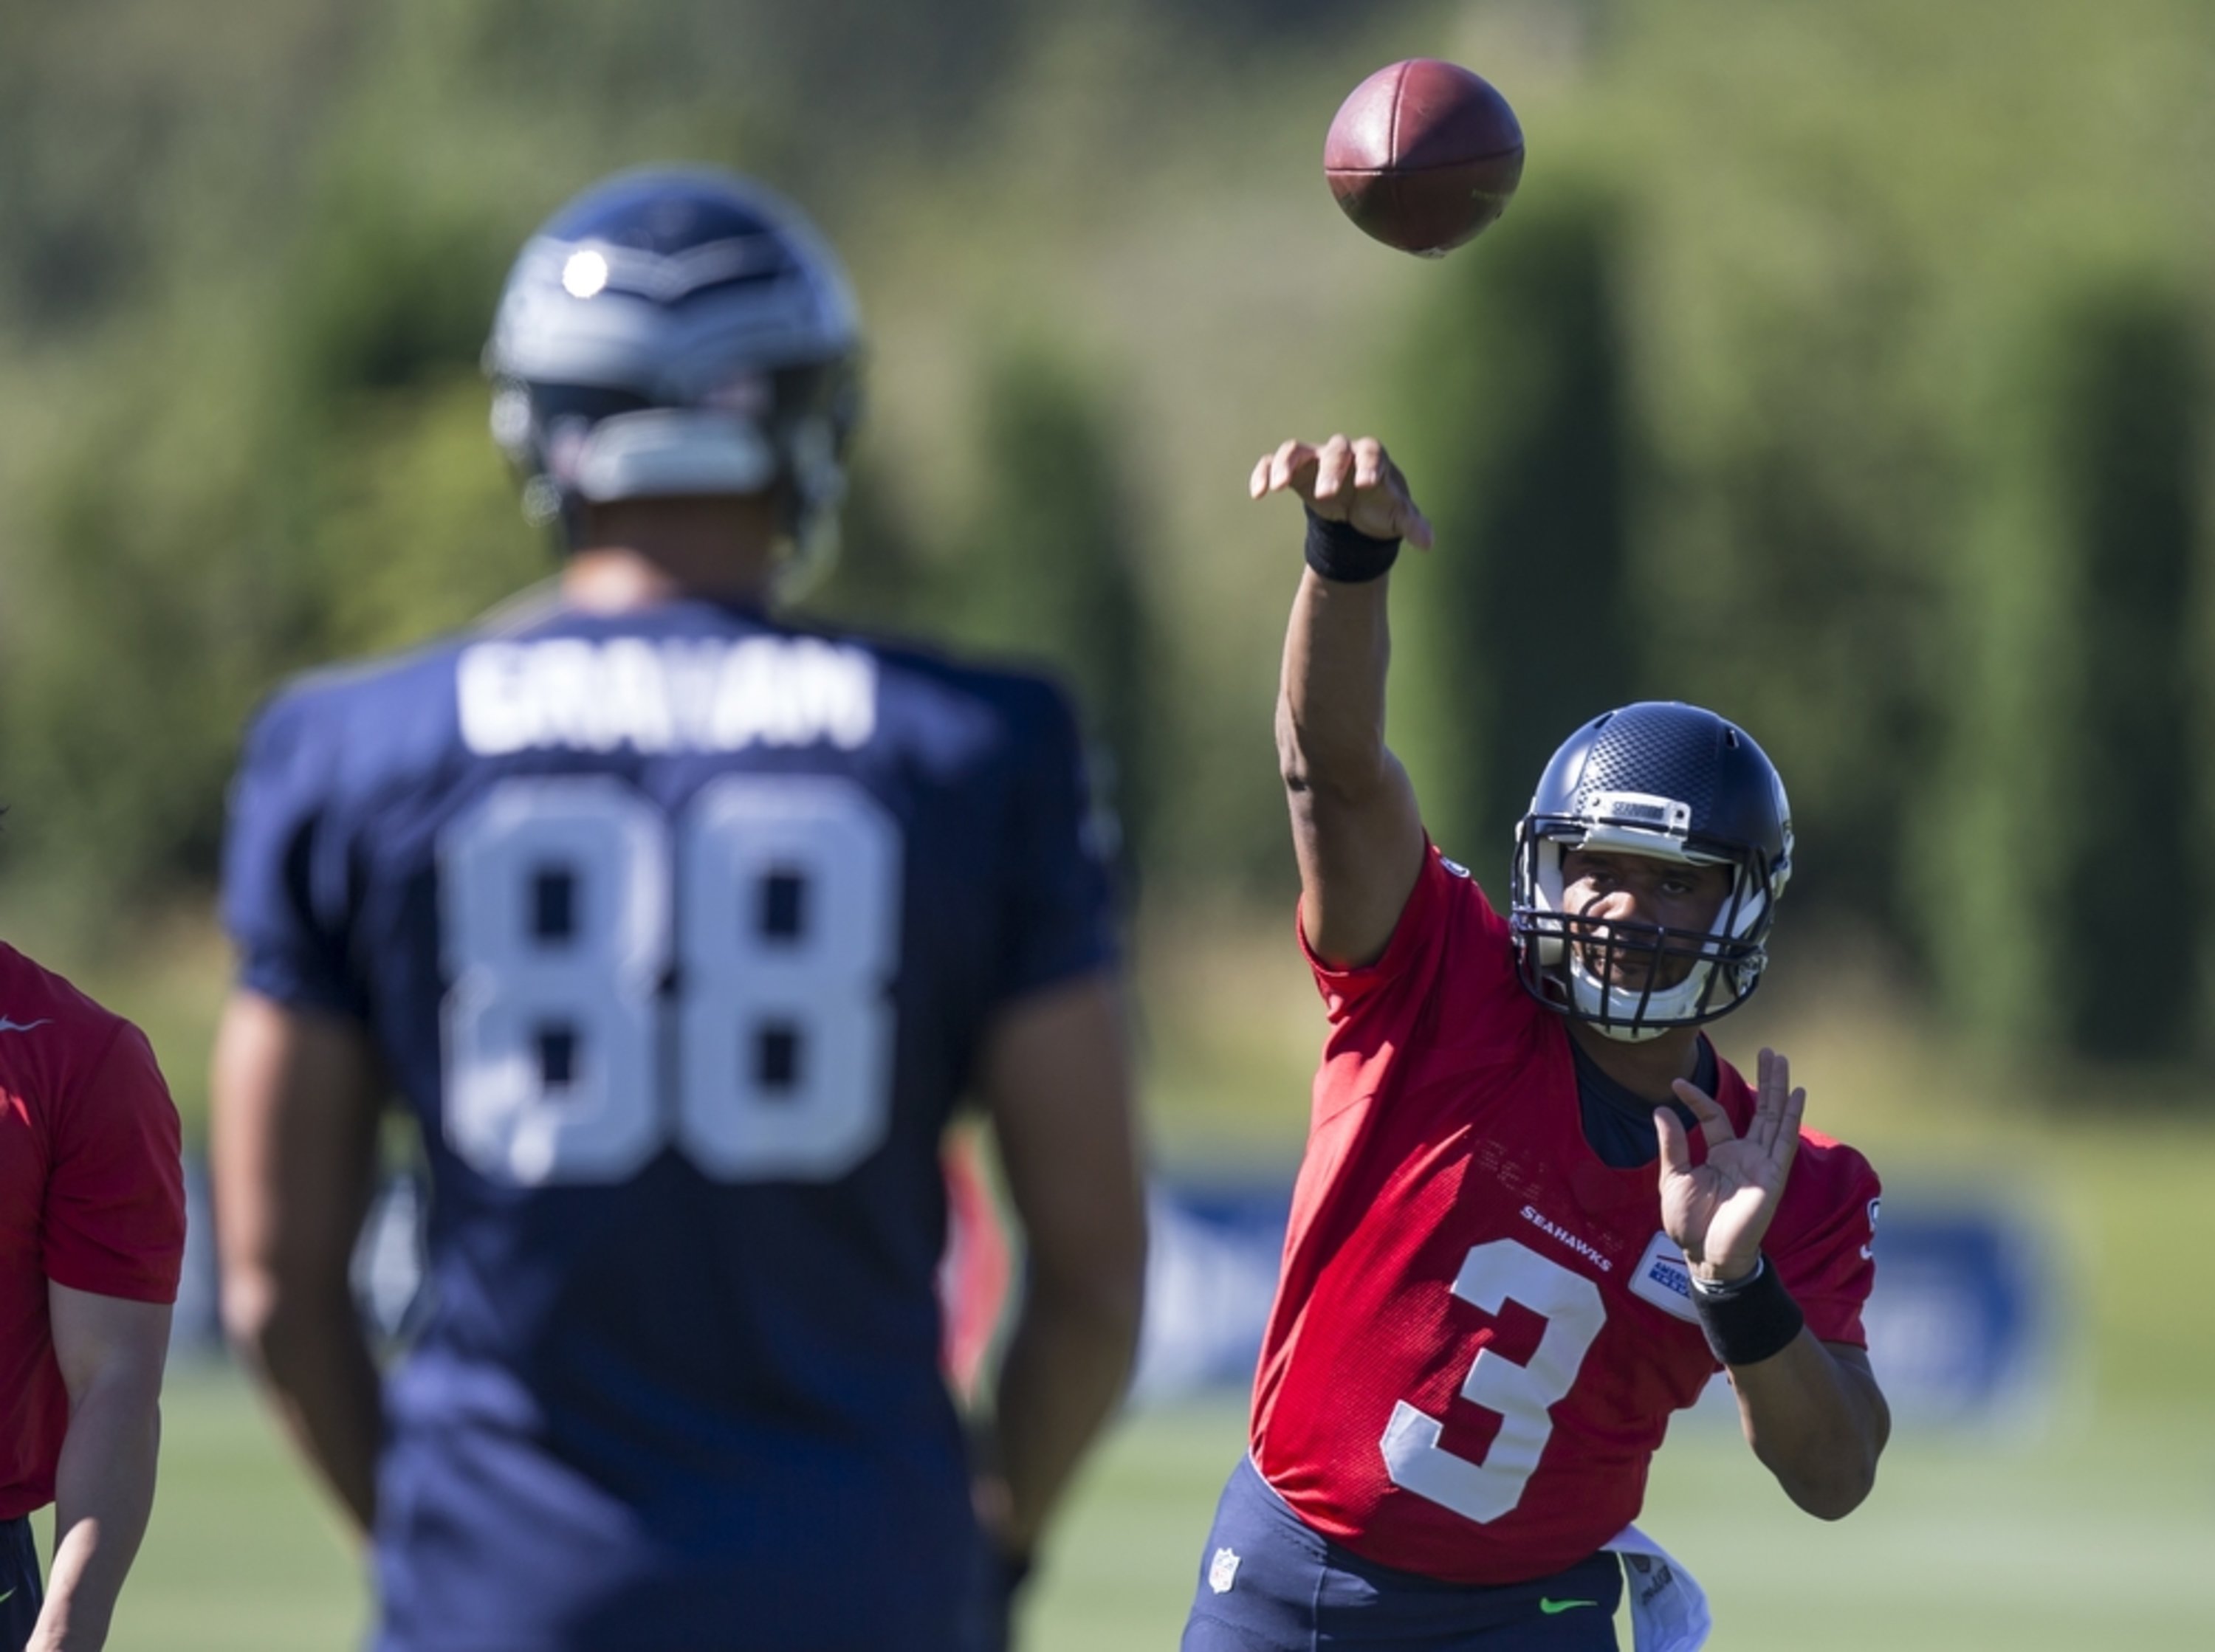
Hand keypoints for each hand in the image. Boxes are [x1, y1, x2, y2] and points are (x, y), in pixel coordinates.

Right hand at [1249, 434, 1434, 547]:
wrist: (1357, 508)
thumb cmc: (1381, 506)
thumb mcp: (1398, 517)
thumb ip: (1412, 526)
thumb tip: (1428, 543)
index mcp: (1371, 459)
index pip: (1372, 453)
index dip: (1369, 465)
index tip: (1366, 485)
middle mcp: (1343, 454)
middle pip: (1336, 452)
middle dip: (1331, 471)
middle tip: (1326, 495)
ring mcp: (1315, 460)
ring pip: (1298, 450)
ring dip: (1287, 463)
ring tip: (1277, 485)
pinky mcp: (1295, 471)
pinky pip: (1274, 463)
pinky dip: (1264, 472)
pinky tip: (1258, 493)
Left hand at [1656, 1047, 1805, 1284]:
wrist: (1704, 1253)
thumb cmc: (1689, 1223)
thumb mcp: (1674, 1177)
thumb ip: (1672, 1143)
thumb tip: (1661, 1108)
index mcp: (1721, 1154)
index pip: (1715, 1116)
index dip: (1699, 1099)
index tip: (1677, 1083)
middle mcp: (1745, 1155)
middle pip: (1759, 1109)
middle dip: (1765, 1080)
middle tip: (1767, 1050)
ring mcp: (1762, 1163)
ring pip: (1774, 1117)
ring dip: (1779, 1088)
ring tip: (1780, 1059)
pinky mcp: (1773, 1175)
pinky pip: (1784, 1141)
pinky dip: (1792, 1116)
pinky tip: (1797, 1093)